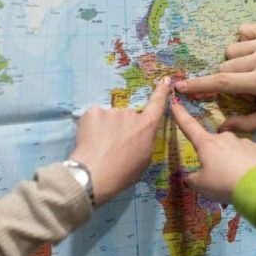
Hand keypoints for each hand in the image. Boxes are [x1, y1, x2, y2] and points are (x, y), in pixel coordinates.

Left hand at [70, 78, 170, 205]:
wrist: (94, 175)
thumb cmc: (123, 174)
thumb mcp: (144, 160)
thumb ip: (145, 141)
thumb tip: (141, 135)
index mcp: (146, 126)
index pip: (157, 104)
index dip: (161, 92)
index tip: (165, 80)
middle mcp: (130, 114)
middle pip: (127, 117)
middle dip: (122, 127)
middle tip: (113, 146)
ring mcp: (111, 111)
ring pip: (110, 117)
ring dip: (106, 127)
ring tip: (100, 146)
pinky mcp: (93, 112)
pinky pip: (95, 117)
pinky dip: (92, 126)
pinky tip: (90, 140)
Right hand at [170, 99, 255, 202]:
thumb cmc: (224, 184)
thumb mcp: (201, 186)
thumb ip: (193, 180)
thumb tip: (191, 178)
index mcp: (207, 144)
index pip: (189, 126)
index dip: (180, 115)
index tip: (174, 102)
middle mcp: (226, 137)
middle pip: (215, 144)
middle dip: (215, 157)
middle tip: (220, 176)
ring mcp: (245, 141)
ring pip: (234, 150)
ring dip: (233, 161)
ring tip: (237, 179)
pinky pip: (251, 155)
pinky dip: (250, 163)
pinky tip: (252, 175)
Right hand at [174, 23, 255, 131]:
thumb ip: (248, 123)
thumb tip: (221, 128)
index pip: (221, 82)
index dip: (198, 85)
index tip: (180, 86)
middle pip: (225, 65)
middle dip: (229, 76)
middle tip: (248, 84)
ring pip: (231, 48)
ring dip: (237, 60)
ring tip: (254, 67)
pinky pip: (243, 30)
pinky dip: (245, 40)